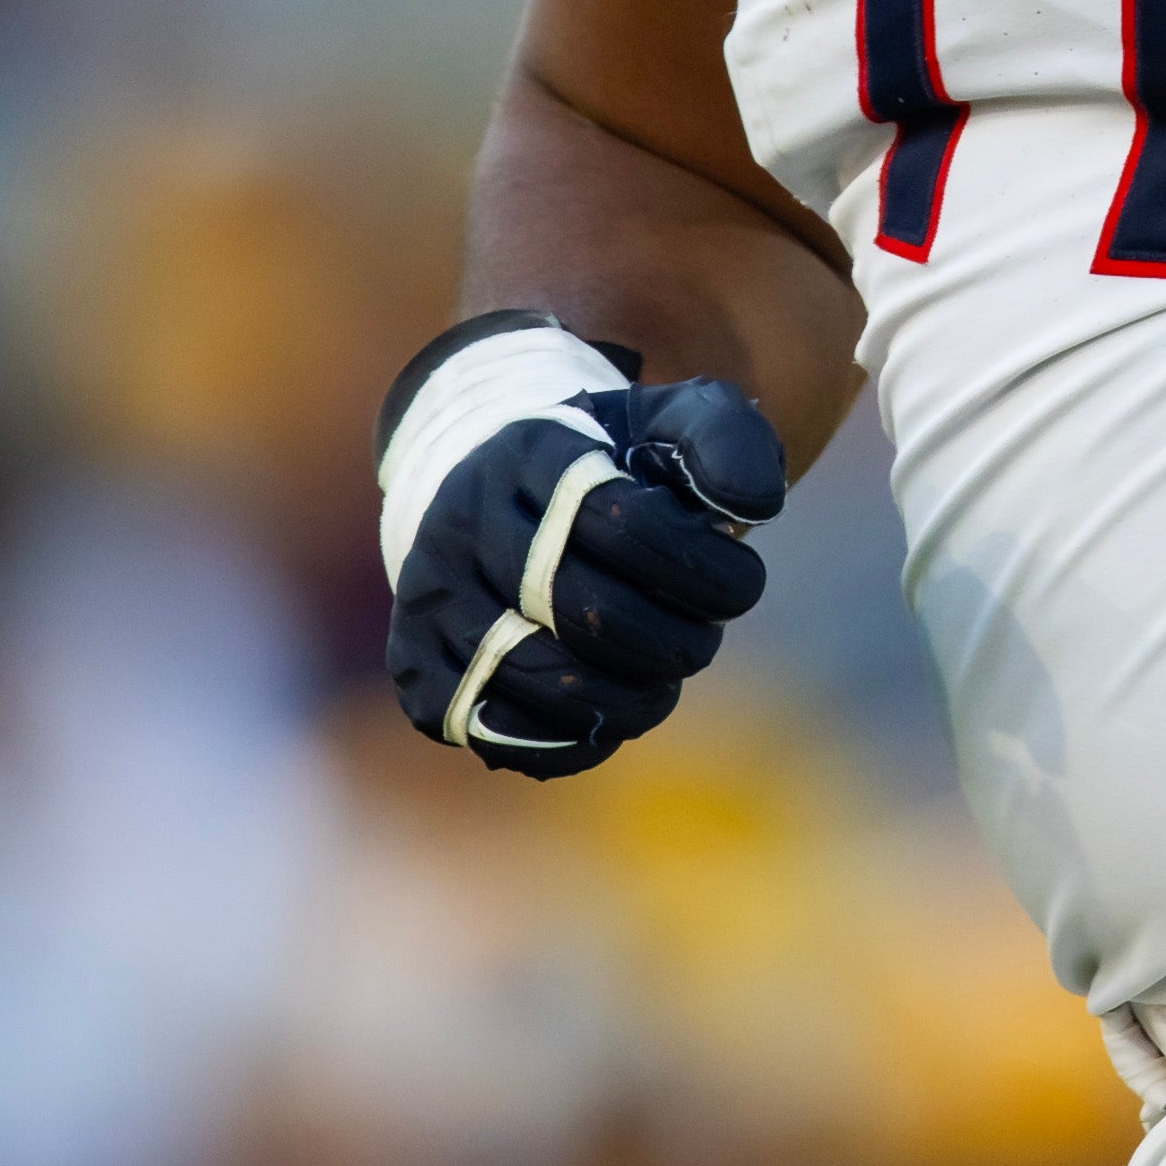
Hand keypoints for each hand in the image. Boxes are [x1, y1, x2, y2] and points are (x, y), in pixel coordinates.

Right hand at [379, 323, 787, 780]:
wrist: (487, 483)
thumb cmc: (605, 465)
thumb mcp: (670, 423)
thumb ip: (728, 444)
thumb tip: (752, 509)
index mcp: (532, 451)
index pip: (625, 522)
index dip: (702, 570)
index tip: (739, 582)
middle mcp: (464, 518)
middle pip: (584, 609)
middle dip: (672, 643)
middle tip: (702, 640)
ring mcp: (430, 594)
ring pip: (532, 678)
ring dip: (625, 701)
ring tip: (660, 684)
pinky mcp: (413, 663)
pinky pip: (489, 730)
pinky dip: (565, 743)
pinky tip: (607, 717)